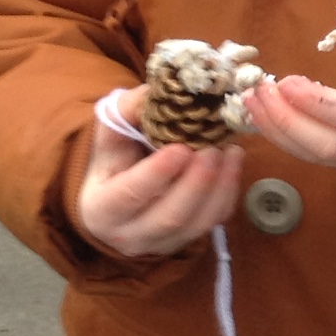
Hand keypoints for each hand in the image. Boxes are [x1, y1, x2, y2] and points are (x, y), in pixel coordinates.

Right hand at [76, 85, 243, 257]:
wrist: (121, 194)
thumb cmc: (115, 160)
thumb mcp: (111, 135)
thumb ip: (127, 112)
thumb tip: (157, 91)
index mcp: (101, 209)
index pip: (129, 196)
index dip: (156, 174)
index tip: (181, 148)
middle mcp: (130, 235)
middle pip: (169, 217)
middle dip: (197, 182)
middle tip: (213, 148)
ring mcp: (162, 244)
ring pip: (197, 224)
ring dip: (219, 186)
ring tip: (230, 151)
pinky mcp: (189, 240)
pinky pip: (214, 222)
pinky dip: (228, 192)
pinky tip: (234, 162)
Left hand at [246, 0, 335, 171]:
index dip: (318, 103)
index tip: (286, 81)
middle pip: (330, 145)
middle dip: (287, 122)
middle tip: (257, 92)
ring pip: (318, 158)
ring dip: (279, 132)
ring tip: (250, 103)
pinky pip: (315, 159)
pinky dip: (286, 140)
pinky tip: (264, 117)